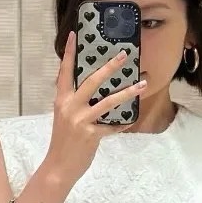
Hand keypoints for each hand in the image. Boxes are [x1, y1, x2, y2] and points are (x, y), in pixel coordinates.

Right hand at [45, 30, 147, 187]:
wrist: (58, 167)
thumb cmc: (63, 143)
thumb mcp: (65, 119)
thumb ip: (75, 104)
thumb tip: (94, 93)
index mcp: (62, 101)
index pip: (64, 73)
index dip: (69, 54)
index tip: (74, 35)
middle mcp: (70, 107)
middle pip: (92, 81)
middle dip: (109, 67)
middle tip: (124, 55)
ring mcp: (80, 120)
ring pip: (108, 101)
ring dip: (128, 92)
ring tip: (142, 84)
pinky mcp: (90, 134)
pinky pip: (112, 126)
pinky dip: (122, 124)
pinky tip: (130, 120)